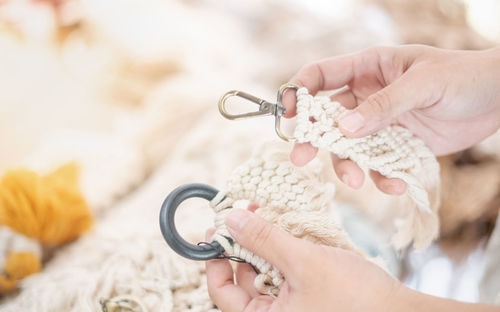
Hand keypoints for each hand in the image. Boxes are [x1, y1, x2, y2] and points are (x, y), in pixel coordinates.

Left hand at [206, 209, 402, 311]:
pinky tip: (288, 230)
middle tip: (247, 210)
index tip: (216, 228)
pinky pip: (284, 273)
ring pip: (263, 273)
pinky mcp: (306, 298)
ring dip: (265, 244)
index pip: (222, 292)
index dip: (215, 258)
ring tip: (268, 215)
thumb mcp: (304, 263)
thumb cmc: (355, 298)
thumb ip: (264, 240)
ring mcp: (290, 308)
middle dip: (244, 243)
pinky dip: (283, 251)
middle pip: (242, 278)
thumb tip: (230, 219)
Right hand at [283, 45, 499, 194]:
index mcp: (368, 68)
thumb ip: (383, 105)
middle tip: (300, 158)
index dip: (298, 91)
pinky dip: (382, 177)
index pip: (321, 75)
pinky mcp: (395, 146)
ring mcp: (380, 123)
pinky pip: (378, 165)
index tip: (286, 114)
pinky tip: (395, 184)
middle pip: (327, 118)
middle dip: (313, 139)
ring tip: (358, 182)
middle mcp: (367, 95)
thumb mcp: (423, 84)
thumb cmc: (464, 76)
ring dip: (348, 165)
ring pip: (349, 147)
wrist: (498, 100)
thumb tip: (345, 128)